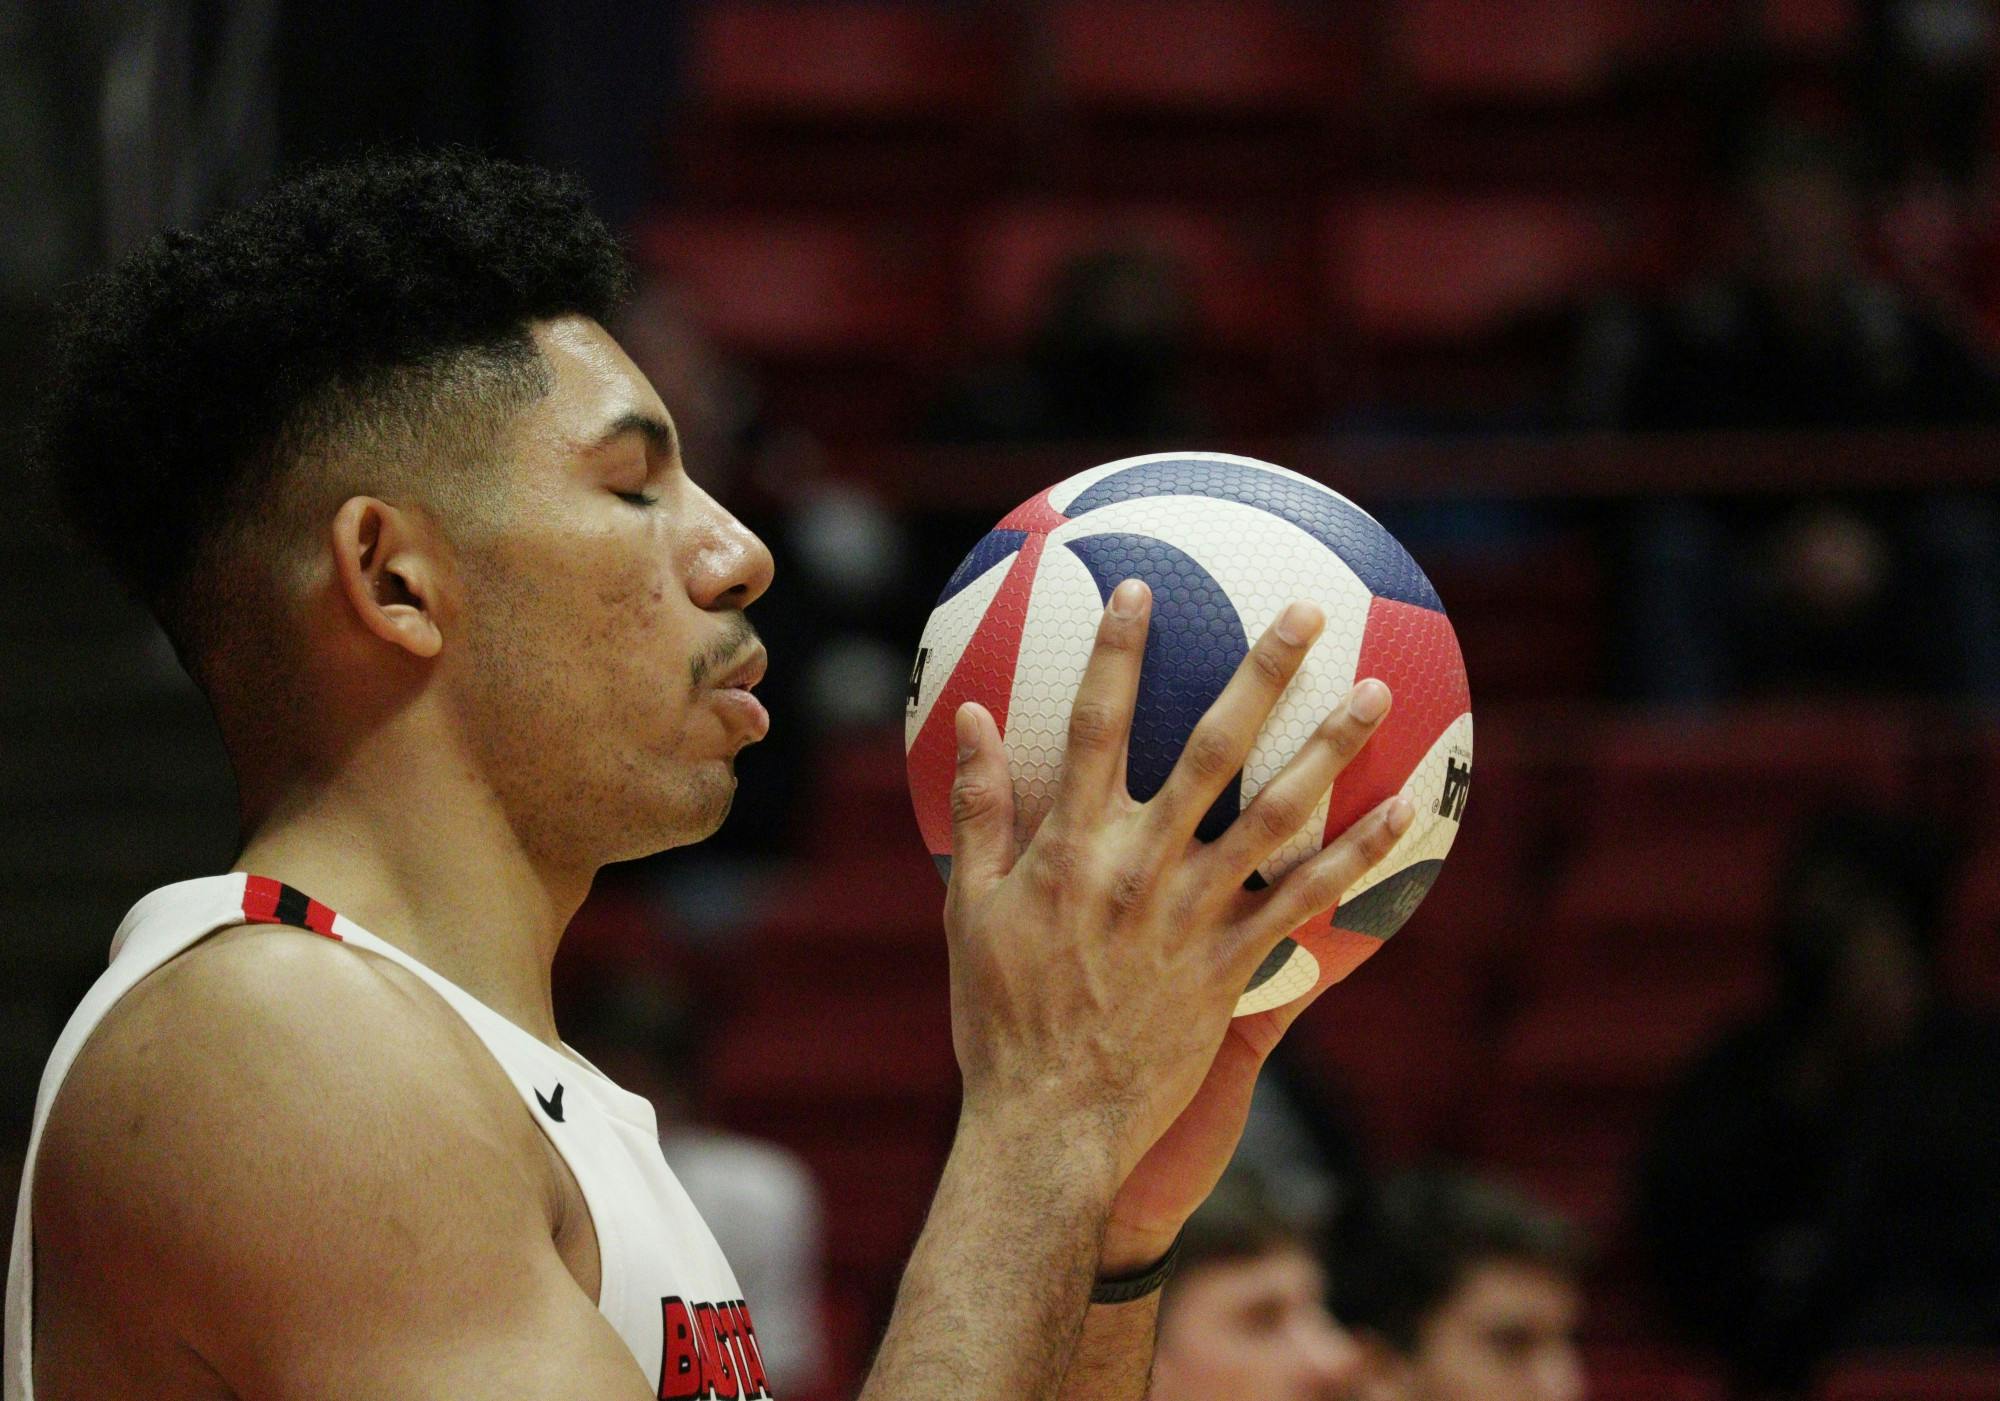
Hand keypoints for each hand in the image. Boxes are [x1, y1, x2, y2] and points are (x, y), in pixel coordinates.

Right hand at [942, 577, 1409, 1186]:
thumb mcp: (969, 908)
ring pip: (1279, 814)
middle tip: (1306, 612)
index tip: (1139, 589)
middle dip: (1261, 672)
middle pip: (1212, 749)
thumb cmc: (999, 1015)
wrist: (1050, 1122)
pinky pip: (1307, 903)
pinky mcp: (1234, 967)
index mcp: (1072, 845)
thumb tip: (972, 717)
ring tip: (1375, 691)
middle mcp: (1141, 866)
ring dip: (1331, 748)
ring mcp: (1194, 915)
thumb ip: (978, 809)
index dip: (1118, 653)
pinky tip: (1405, 816)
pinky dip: (1359, 858)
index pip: (1096, 726)